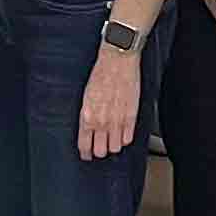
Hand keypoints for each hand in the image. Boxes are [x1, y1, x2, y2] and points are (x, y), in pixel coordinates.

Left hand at [76, 42, 143, 163]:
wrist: (117, 61)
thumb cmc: (101, 74)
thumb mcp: (86, 96)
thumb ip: (87, 116)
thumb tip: (87, 129)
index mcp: (87, 116)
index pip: (84, 145)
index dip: (86, 153)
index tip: (87, 154)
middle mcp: (101, 121)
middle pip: (100, 151)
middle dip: (99, 150)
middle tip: (100, 146)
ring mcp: (117, 120)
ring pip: (115, 148)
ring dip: (113, 145)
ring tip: (112, 138)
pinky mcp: (131, 116)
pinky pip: (128, 138)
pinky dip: (124, 137)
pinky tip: (122, 132)